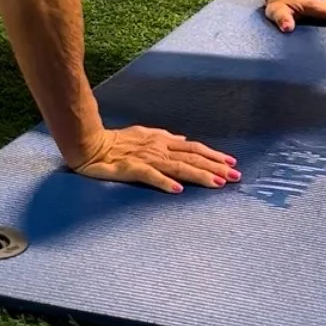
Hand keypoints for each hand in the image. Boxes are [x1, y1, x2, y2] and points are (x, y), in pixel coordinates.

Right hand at [70, 126, 239, 193]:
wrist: (89, 145)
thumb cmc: (115, 141)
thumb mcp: (144, 134)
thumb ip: (165, 138)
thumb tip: (183, 140)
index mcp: (161, 141)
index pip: (193, 148)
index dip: (213, 155)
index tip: (232, 163)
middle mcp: (158, 148)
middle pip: (192, 158)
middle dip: (215, 167)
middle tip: (235, 177)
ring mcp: (146, 158)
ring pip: (178, 167)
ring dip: (199, 175)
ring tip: (217, 184)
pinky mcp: (131, 169)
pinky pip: (150, 176)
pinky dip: (165, 182)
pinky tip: (178, 190)